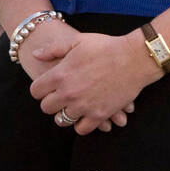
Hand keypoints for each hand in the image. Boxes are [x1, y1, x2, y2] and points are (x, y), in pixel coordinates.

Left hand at [29, 33, 150, 135]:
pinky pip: (81, 129)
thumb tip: (35, 55)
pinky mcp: (99, 115)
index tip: (48, 86)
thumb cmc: (105, 47)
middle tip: (60, 95)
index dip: (40, 89)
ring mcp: (84, 106)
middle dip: (51, 101)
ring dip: (65, 113)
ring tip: (73, 105)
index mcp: (60, 75)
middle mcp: (68, 93)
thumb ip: (53, 49)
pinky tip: (85, 114)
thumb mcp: (76, 41)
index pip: (35, 91)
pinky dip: (81, 124)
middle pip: (46, 108)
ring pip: (62, 120)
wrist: (134, 58)